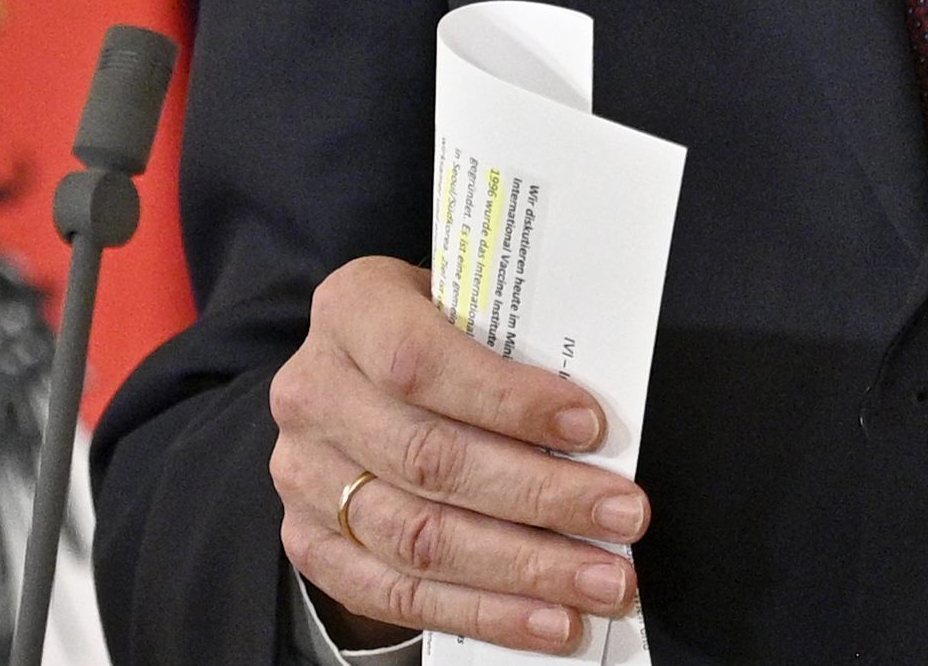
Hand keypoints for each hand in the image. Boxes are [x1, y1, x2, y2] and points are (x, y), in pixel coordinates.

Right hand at [268, 255, 648, 653]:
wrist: (356, 376)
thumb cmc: (433, 333)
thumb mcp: (462, 305)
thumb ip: (511, 344)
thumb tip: (600, 419)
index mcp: (352, 310)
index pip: (422, 362)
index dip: (508, 400)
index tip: (591, 427)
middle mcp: (314, 394)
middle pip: (431, 460)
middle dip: (541, 496)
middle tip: (623, 516)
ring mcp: (303, 475)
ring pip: (420, 539)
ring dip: (524, 570)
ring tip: (601, 582)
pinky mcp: (310, 542)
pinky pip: (399, 595)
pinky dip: (484, 613)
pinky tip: (547, 621)